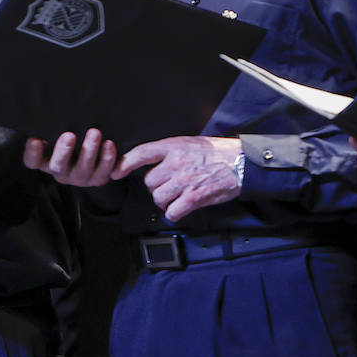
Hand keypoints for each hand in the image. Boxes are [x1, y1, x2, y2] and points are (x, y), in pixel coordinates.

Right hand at [23, 129, 116, 186]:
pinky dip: (113, 163)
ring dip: (91, 152)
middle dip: (64, 151)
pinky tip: (113, 147)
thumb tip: (41, 116)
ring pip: (86, 169)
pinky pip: (109, 172)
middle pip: (59, 166)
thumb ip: (48, 129)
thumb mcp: (54, 135)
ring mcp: (82, 177)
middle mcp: (63, 172)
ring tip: (95, 134)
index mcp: (46, 162)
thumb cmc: (68, 139)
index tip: (35, 139)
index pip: (33, 162)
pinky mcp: (102, 176)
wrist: (92, 155)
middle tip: (69, 135)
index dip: (33, 154)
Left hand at [115, 136, 242, 221]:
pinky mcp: (194, 197)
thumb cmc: (217, 152)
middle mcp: (176, 163)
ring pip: (158, 198)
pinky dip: (174, 213)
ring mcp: (184, 181)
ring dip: (164, 202)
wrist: (241, 162)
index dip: (125, 163)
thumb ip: (169, 152)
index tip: (115, 172)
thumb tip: (150, 163)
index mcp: (173, 146)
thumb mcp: (188, 143)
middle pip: (149, 181)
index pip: (141, 153)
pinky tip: (181, 208)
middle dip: (156, 187)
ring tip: (175, 198)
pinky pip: (173, 211)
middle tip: (168, 186)